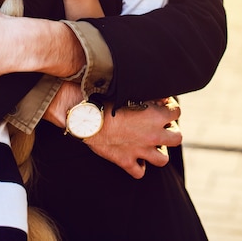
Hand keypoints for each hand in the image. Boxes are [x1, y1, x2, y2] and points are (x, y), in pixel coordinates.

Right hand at [43, 84, 180, 178]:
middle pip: (177, 138)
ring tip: (150, 143)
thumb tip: (161, 97)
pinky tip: (134, 157)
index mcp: (155, 116)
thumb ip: (149, 94)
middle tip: (160, 125)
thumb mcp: (129, 91)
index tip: (162, 104)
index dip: (170, 106)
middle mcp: (152, 135)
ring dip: (159, 151)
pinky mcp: (126, 161)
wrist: (85, 117)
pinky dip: (139, 166)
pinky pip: (139, 172)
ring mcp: (140, 150)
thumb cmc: (105, 99)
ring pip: (162, 159)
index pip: (176, 111)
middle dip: (172, 130)